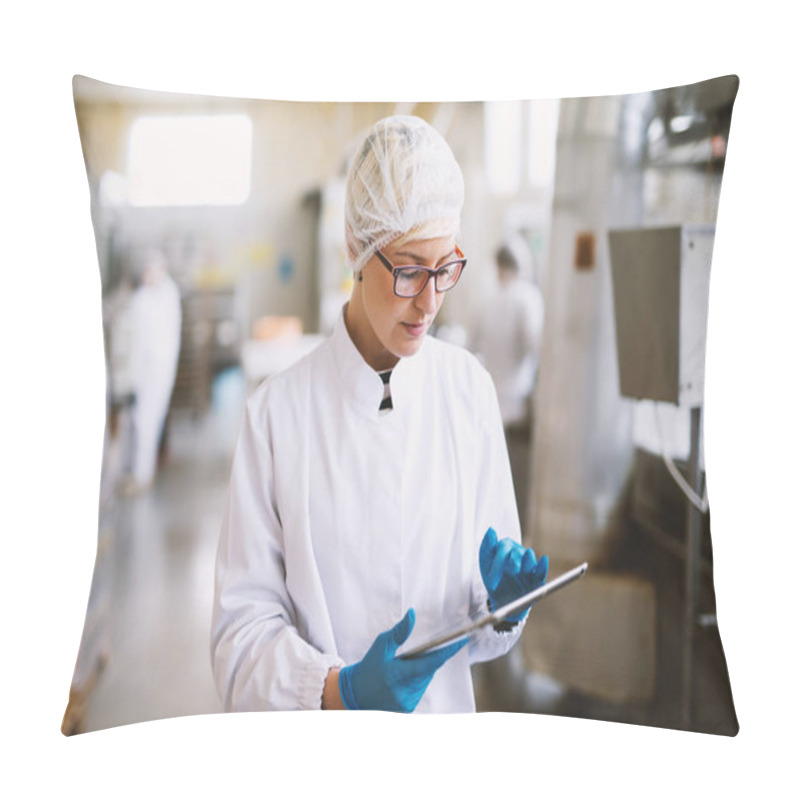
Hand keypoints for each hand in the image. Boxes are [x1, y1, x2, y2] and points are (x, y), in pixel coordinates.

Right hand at [338, 609, 466, 711]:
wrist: (355, 694)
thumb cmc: (368, 666)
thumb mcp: (382, 645)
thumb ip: (400, 631)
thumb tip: (412, 614)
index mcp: (398, 676)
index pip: (430, 663)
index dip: (448, 651)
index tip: (462, 640)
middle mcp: (405, 692)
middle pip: (429, 670)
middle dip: (428, 658)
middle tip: (416, 651)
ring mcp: (408, 703)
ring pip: (426, 679)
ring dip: (423, 669)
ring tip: (405, 664)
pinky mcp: (408, 709)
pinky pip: (420, 688)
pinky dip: (417, 679)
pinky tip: (405, 675)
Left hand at [479, 527, 548, 622]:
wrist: (501, 600)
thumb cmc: (493, 579)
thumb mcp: (485, 563)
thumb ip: (487, 545)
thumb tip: (491, 529)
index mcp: (506, 547)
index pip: (504, 547)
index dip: (498, 561)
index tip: (490, 577)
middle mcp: (519, 553)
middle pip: (517, 553)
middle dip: (511, 564)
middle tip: (507, 573)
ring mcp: (529, 565)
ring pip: (529, 559)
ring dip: (526, 563)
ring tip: (518, 572)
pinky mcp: (537, 578)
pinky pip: (541, 570)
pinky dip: (543, 566)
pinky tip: (543, 559)